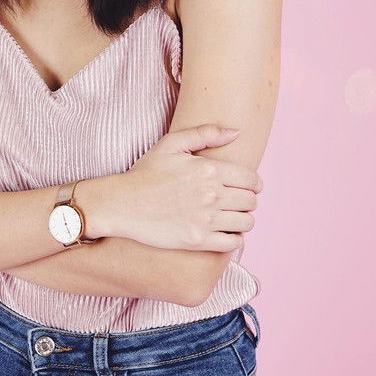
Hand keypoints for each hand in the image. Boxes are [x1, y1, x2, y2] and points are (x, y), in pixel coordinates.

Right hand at [112, 124, 262, 251]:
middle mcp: (211, 194)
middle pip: (251, 201)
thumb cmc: (146, 173)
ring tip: (231, 216)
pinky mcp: (198, 241)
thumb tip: (236, 132)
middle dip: (248, 200)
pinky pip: (233, 243)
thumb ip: (205, 133)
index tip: (247, 186)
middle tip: (236, 200)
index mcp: (208, 170)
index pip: (252, 180)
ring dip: (243, 219)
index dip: (254, 183)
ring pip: (246, 222)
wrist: (122, 204)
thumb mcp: (171, 144)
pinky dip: (234, 238)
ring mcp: (206, 219)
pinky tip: (223, 231)